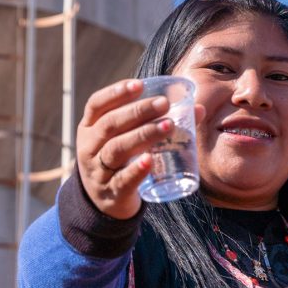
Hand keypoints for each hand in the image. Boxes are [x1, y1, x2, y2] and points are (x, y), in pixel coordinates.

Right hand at [76, 79, 204, 219]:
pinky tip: (149, 160)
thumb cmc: (120, 160)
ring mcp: (97, 171)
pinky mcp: (111, 193)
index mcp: (89, 128)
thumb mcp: (124, 139)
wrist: (104, 203)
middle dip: (137, 111)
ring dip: (143, 135)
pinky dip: (135, 170)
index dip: (116, 93)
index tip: (140, 85)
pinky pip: (122, 180)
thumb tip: (198, 109)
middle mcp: (88, 147)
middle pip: (109, 124)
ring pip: (116, 150)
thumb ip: (153, 121)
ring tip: (168, 126)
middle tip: (164, 103)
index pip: (96, 104)